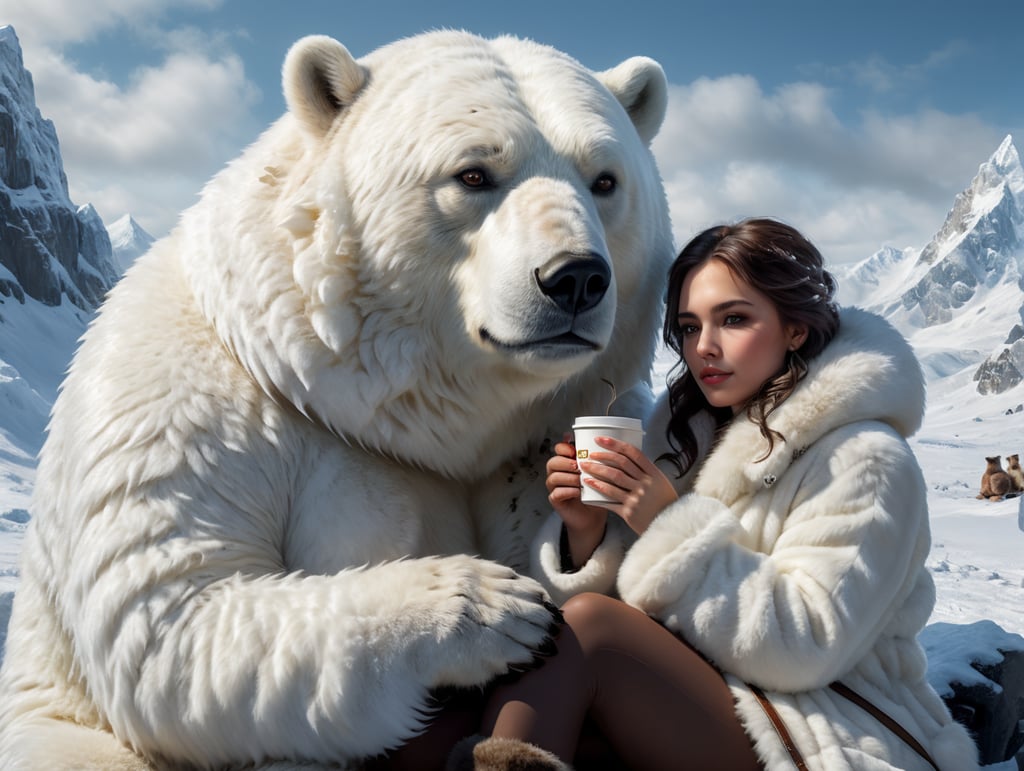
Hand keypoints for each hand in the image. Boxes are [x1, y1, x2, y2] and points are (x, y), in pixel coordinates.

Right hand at [546, 439, 607, 567]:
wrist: (594, 516)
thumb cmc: (598, 492)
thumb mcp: (601, 473)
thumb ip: (600, 459)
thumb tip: (608, 440)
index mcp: (567, 462)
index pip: (558, 449)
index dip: (563, 447)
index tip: (574, 450)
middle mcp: (558, 472)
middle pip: (553, 462)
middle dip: (565, 463)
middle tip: (578, 467)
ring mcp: (555, 487)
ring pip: (553, 477)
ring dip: (568, 478)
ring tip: (581, 480)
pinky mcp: (556, 500)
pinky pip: (556, 493)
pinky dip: (567, 491)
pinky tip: (578, 492)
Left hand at [579, 436, 677, 534]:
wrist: (668, 527)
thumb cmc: (663, 503)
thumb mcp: (660, 483)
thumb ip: (645, 472)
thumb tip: (625, 458)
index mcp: (654, 474)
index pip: (632, 453)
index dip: (615, 444)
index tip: (601, 440)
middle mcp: (646, 483)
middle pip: (620, 464)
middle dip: (602, 456)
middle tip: (589, 454)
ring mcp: (638, 498)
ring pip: (613, 478)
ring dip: (596, 471)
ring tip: (585, 467)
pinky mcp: (629, 512)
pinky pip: (610, 498)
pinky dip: (599, 490)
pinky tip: (590, 484)